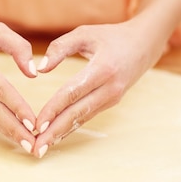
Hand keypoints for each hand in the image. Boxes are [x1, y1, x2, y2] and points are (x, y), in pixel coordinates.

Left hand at [31, 18, 167, 157]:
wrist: (144, 44)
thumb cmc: (111, 36)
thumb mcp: (85, 33)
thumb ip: (60, 47)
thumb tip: (40, 69)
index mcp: (103, 69)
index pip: (72, 93)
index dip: (54, 109)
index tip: (37, 124)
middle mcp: (109, 87)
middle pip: (77, 113)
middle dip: (55, 131)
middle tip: (36, 148)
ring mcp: (112, 97)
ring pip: (82, 118)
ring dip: (61, 134)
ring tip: (42, 148)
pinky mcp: (111, 102)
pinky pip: (87, 116)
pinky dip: (71, 128)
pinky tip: (57, 138)